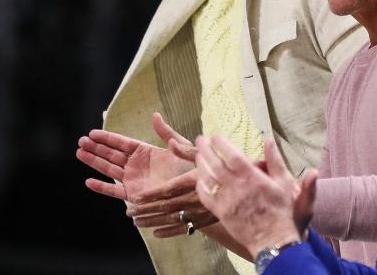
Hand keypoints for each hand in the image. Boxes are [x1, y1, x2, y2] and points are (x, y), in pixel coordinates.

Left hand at [124, 114, 217, 236]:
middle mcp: (196, 198)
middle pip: (166, 206)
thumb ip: (186, 149)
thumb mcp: (206, 154)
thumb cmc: (223, 166)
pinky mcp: (206, 221)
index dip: (150, 194)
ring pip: (172, 219)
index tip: (135, 197)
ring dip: (153, 222)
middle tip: (129, 211)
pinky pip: (185, 229)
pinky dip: (169, 232)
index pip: (168, 189)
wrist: (247, 186)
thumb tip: (170, 143)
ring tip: (136, 222)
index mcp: (194, 180)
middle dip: (146, 209)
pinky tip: (156, 233)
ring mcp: (201, 212)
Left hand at [195, 135, 313, 256]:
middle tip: (200, 139)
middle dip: (205, 149)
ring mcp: (226, 201)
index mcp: (252, 178)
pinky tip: (200, 178)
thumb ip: (275, 160)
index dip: (221, 143)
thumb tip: (269, 139)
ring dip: (201, 164)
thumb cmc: (281, 211)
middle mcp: (236, 187)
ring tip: (199, 155)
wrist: (273, 240)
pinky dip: (200, 186)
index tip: (215, 136)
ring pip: (207, 178)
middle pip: (215, 163)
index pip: (232, 155)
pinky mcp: (221, 213)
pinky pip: (205, 197)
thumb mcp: (284, 182)